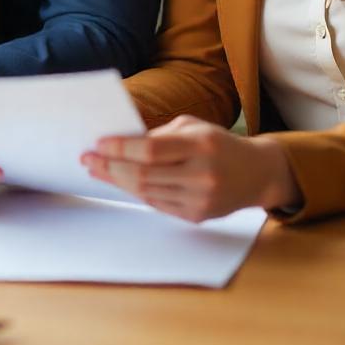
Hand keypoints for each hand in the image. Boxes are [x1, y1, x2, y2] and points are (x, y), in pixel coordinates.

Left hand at [81, 114, 300, 221]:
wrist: (256, 173)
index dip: (122, 148)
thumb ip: (160, 135)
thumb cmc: (218, 143)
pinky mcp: (198, 216)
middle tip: (88, 159)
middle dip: (111, 166)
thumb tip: (122, 144)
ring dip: (118, 181)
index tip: (98, 143)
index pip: (152, 149)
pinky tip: (121, 182)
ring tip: (98, 169)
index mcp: (202, 145)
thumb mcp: (194, 127)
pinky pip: (158, 204)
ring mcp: (200, 199)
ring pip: (148, 192)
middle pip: (145, 175)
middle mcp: (202, 174)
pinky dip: (137, 192)